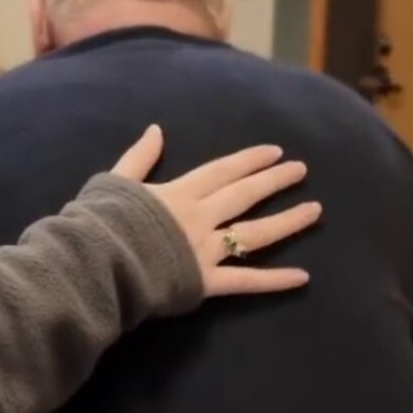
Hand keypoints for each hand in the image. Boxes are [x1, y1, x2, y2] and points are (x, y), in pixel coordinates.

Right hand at [113, 125, 320, 296]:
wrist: (97, 261)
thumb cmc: (102, 222)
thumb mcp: (116, 180)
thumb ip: (139, 158)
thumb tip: (156, 130)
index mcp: (179, 193)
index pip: (221, 172)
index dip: (248, 160)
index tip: (274, 152)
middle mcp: (199, 217)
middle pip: (244, 195)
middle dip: (274, 180)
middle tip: (301, 170)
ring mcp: (205, 250)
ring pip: (254, 233)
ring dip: (286, 221)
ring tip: (314, 210)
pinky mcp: (205, 282)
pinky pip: (244, 281)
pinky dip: (274, 281)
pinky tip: (303, 277)